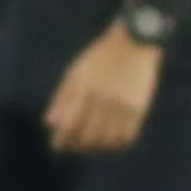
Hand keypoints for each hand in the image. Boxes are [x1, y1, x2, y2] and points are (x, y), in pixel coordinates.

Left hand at [44, 24, 162, 155]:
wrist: (134, 42)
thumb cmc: (99, 56)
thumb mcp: (75, 71)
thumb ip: (62, 98)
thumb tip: (50, 124)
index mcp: (85, 91)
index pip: (69, 126)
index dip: (61, 141)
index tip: (57, 145)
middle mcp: (104, 101)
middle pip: (88, 137)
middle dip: (77, 146)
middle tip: (73, 146)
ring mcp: (123, 106)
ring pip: (108, 141)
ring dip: (98, 148)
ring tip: (92, 145)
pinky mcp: (140, 108)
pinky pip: (128, 136)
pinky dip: (118, 144)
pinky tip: (112, 141)